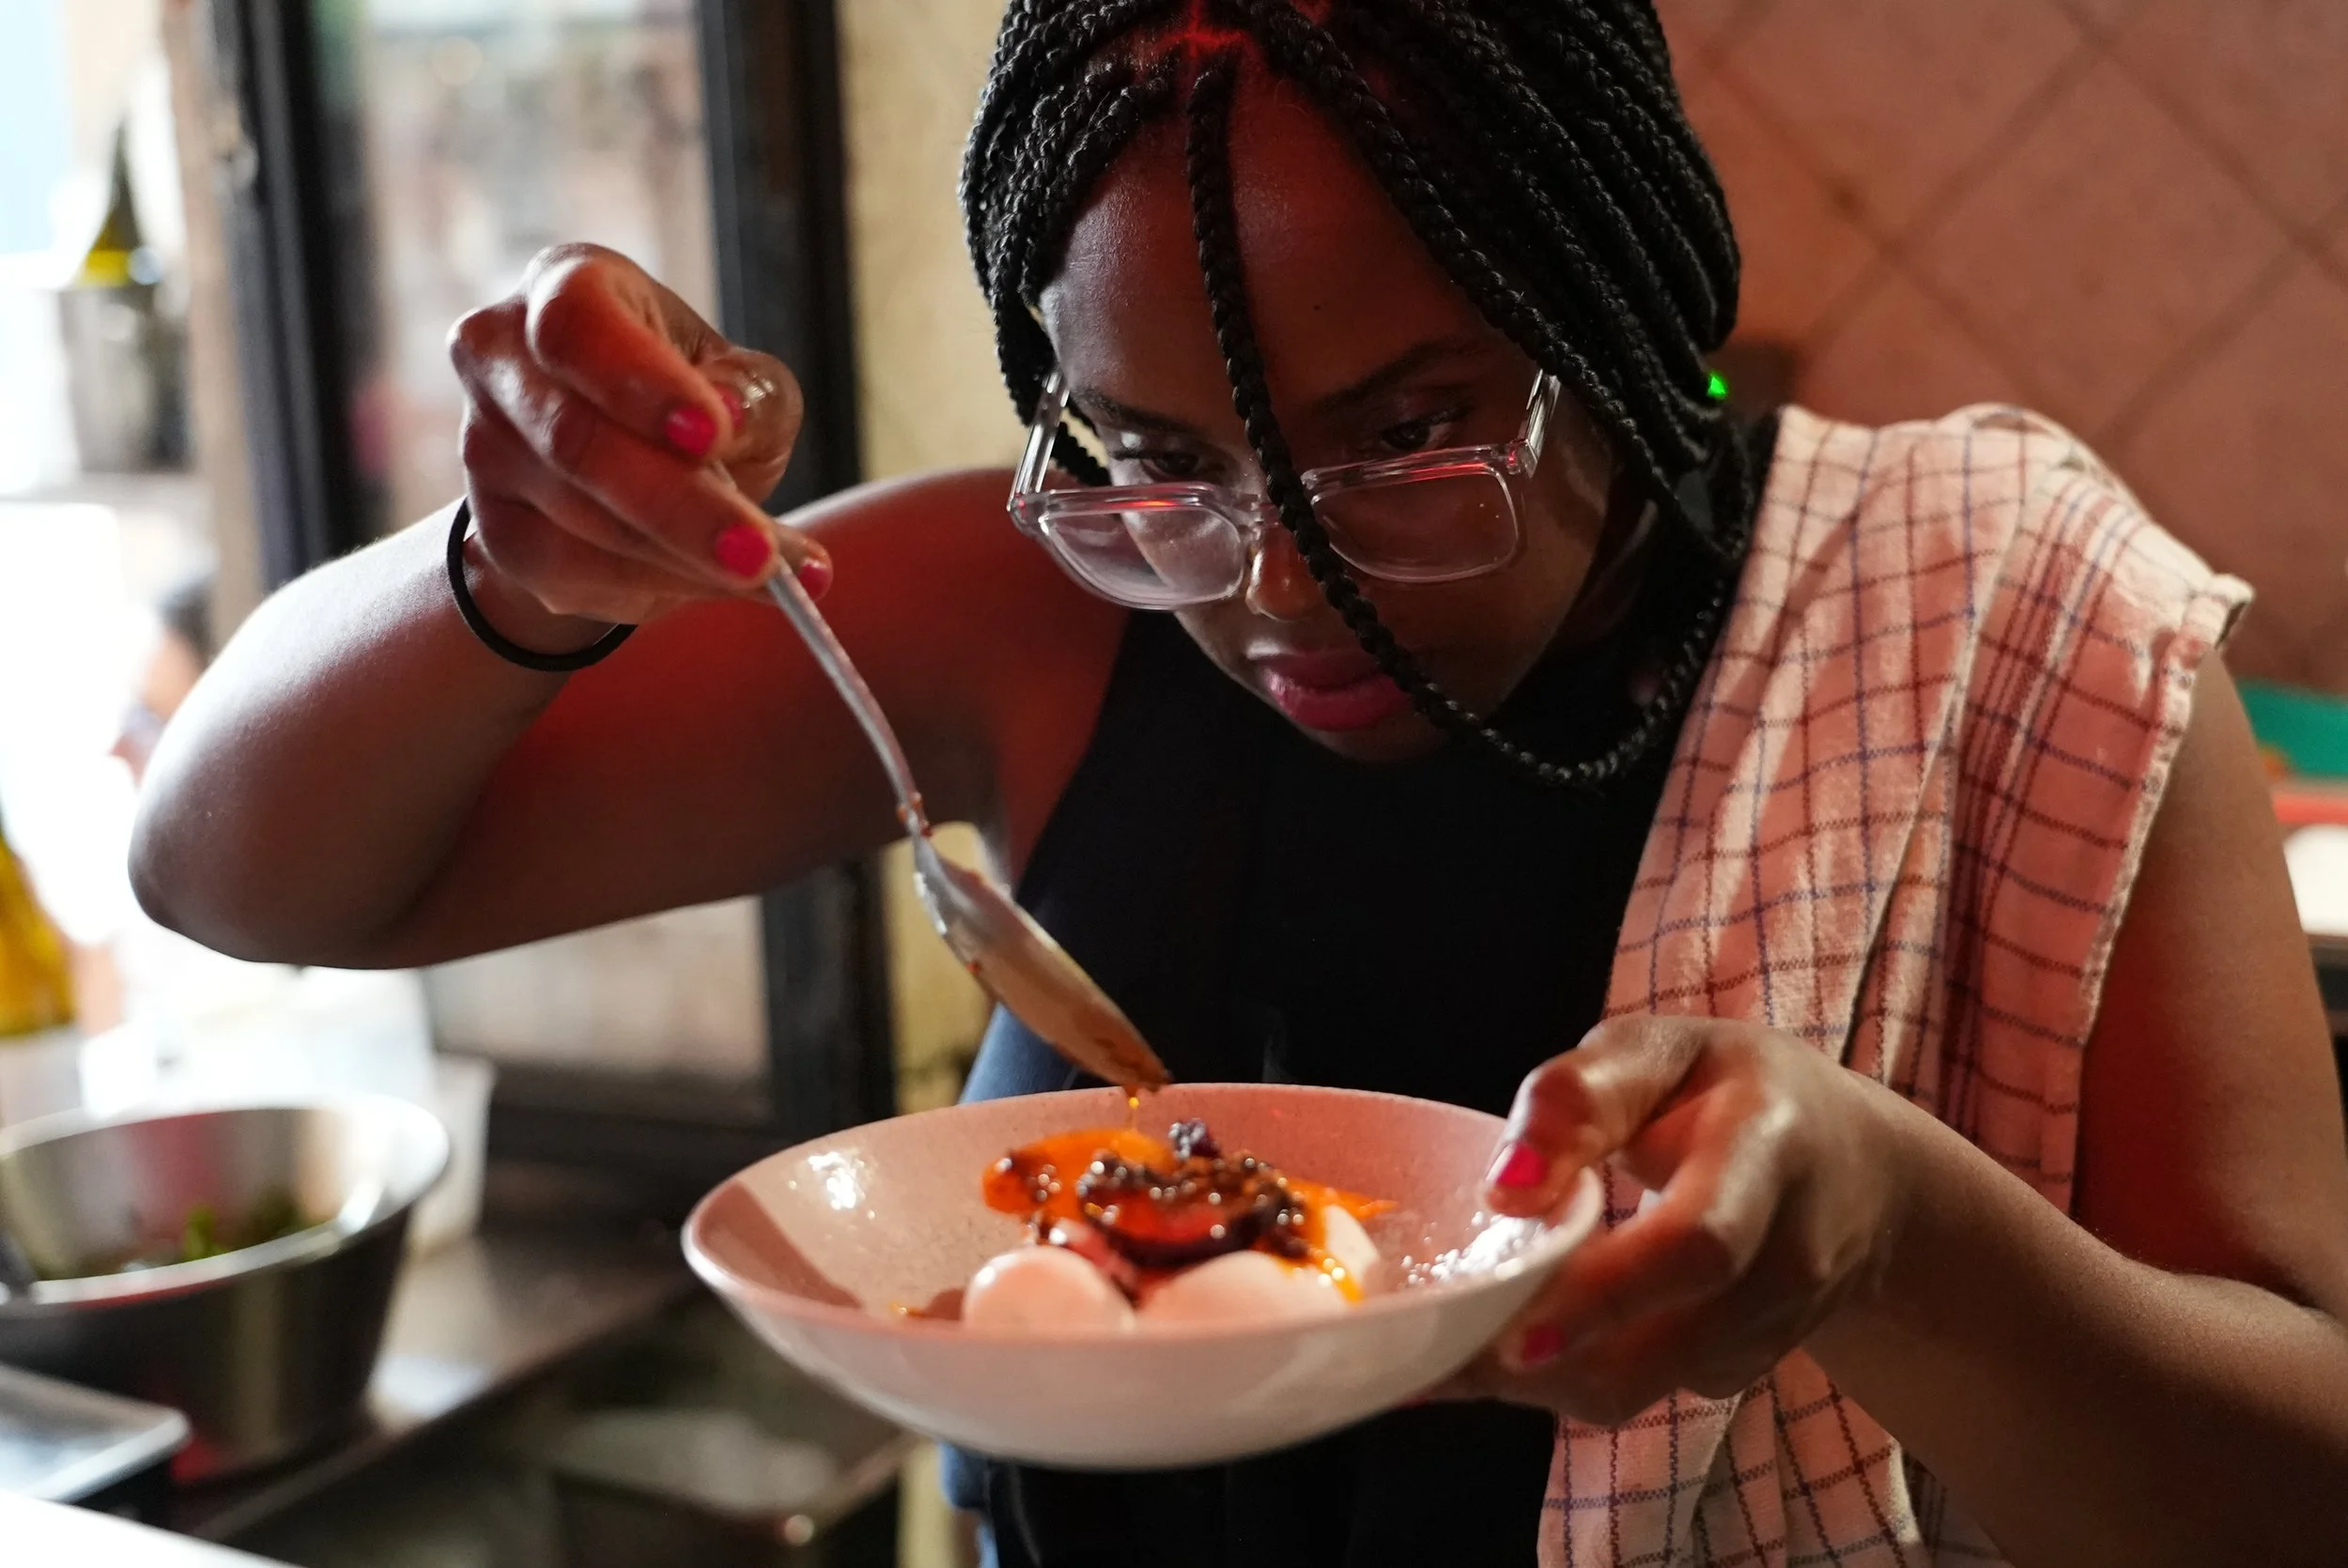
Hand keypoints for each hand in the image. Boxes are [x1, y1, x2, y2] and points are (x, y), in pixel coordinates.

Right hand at [447, 242, 829, 631]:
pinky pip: (570, 575)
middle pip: (575, 440)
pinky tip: (711, 583)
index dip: (638, 382)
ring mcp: (485, 446)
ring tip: (774, 575)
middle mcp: (502, 356)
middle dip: (678, 506)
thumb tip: (729, 418)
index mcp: (568, 288)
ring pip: (579, 522)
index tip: (711, 434)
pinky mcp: (495, 528)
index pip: (577, 326)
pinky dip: (652, 589)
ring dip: (684, 561)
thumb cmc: (700, 402)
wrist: (634, 472)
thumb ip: (749, 396)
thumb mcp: (747, 384)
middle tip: (759, 555)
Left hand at [1439, 1017, 1914, 1423]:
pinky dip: (1554, 1376)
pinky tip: (1495, 1343)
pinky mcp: (1734, 1372)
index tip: (1512, 1323)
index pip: (1699, 1244)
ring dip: (1530, 1379)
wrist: (1854, 1172)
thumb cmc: (1729, 1093)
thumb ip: (1583, 1097)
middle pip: (1666, 1342)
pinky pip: (1632, 1390)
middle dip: (1548, 1355)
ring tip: (1436, 1354)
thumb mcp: (1663, 1052)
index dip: (1606, 1292)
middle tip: (1439, 1354)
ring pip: (1636, 1386)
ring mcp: (1768, 1332)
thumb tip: (1506, 1185)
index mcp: (1768, 1152)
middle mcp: (1787, 1259)